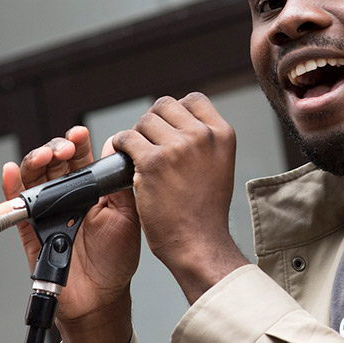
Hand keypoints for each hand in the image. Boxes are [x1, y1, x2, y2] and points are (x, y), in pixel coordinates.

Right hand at [3, 126, 140, 330]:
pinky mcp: (30, 231)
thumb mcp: (129, 216)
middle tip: (64, 149)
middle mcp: (67, 198)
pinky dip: (10, 187)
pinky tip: (12, 171)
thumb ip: (121, 185)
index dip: (77, 143)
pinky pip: (15, 206)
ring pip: (33, 179)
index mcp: (91, 191)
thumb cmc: (117, 259)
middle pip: (53, 163)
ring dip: (34, 162)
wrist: (101, 297)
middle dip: (55, 149)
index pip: (80, 158)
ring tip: (44, 157)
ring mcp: (47, 213)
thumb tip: (115, 151)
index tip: (79, 135)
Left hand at [113, 92, 247, 302]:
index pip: (193, 100)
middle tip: (150, 146)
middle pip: (165, 106)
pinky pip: (126, 139)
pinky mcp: (153, 162)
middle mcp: (203, 135)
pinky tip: (126, 162)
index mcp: (222, 134)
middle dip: (153, 123)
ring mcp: (178, 147)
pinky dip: (121, 147)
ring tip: (139, 158)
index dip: (175, 112)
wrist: (198, 242)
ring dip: (136, 137)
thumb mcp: (218, 165)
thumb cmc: (205, 210)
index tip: (168, 130)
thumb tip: (179, 120)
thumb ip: (204, 139)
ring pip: (143, 122)